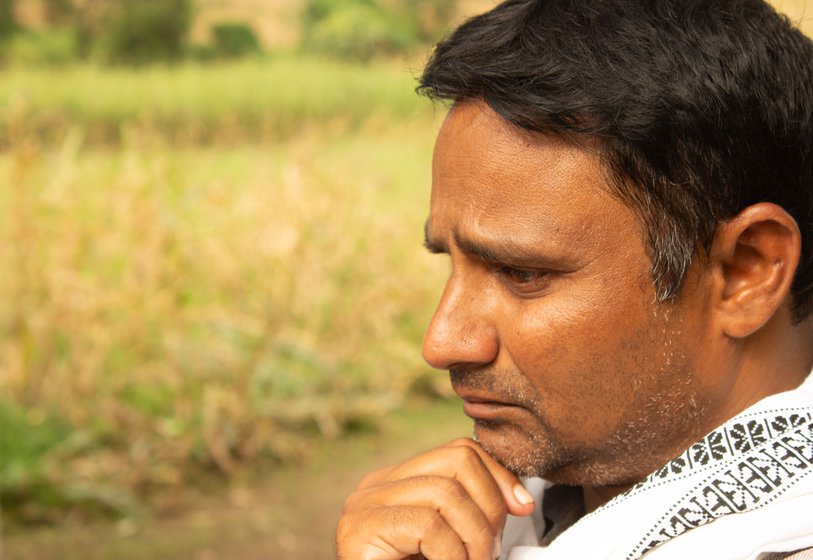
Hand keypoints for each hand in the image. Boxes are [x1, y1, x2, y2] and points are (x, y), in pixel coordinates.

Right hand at [335, 437, 535, 559]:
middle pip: (457, 459)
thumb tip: (521, 500)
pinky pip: (428, 525)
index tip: (522, 509)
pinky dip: (452, 556)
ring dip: (475, 538)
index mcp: (398, 483)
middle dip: (490, 505)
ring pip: (446, 491)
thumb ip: (472, 515)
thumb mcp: (452, 543)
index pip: (460, 451)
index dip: (498, 476)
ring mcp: (364, 504)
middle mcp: (377, 485)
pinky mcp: (359, 529)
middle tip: (488, 552)